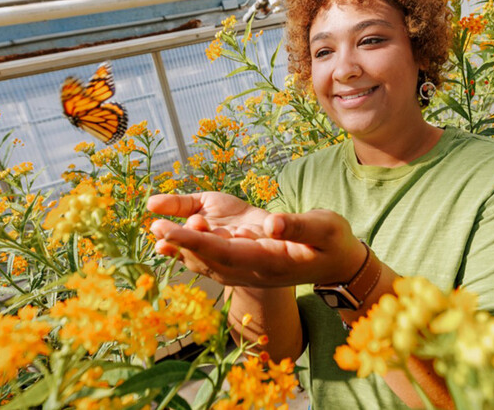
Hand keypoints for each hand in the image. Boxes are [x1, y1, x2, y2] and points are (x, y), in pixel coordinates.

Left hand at [147, 193, 365, 287]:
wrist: (336, 262)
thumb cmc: (333, 242)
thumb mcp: (324, 228)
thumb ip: (298, 226)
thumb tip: (271, 223)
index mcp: (270, 262)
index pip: (226, 253)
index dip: (197, 242)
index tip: (171, 230)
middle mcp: (252, 270)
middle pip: (209, 259)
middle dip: (181, 243)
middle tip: (156, 226)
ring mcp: (247, 269)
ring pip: (206, 261)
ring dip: (181, 247)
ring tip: (157, 228)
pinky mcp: (244, 262)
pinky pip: (210, 258)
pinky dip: (188, 248)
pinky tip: (168, 239)